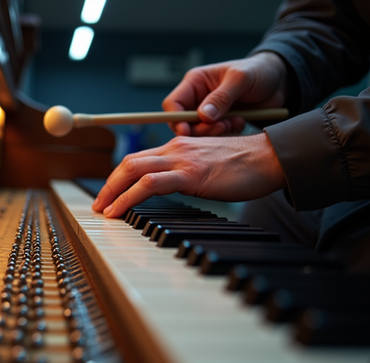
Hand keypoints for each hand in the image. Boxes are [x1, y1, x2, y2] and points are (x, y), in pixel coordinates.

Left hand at [91, 133, 286, 217]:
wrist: (271, 157)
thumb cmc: (246, 164)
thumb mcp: (208, 167)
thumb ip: (188, 172)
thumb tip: (171, 186)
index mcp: (179, 146)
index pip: (139, 158)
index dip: (119, 177)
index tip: (110, 195)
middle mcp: (176, 148)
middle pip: (129, 162)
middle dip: (108, 184)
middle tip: (98, 204)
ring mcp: (182, 159)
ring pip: (134, 170)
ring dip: (113, 191)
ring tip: (103, 210)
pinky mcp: (191, 174)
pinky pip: (150, 183)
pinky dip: (129, 197)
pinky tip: (120, 210)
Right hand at [163, 52, 287, 135]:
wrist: (280, 83)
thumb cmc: (259, 72)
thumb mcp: (241, 79)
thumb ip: (221, 97)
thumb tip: (202, 116)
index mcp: (195, 83)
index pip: (173, 104)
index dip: (176, 119)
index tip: (187, 131)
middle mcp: (198, 99)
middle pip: (183, 124)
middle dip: (200, 130)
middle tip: (220, 127)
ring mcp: (209, 113)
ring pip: (198, 133)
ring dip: (215, 133)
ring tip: (234, 122)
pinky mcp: (220, 123)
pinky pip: (214, 137)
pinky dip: (226, 134)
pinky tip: (239, 123)